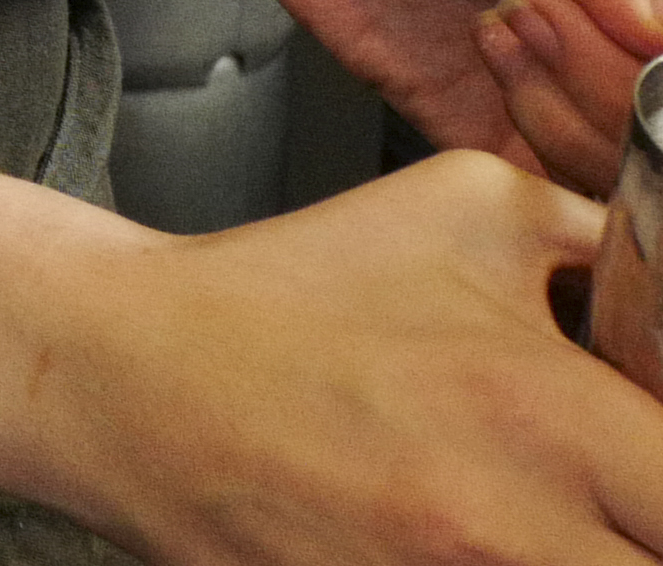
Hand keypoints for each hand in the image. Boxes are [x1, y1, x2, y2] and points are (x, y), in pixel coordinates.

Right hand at [21, 151, 662, 563]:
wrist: (126, 373)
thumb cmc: (291, 291)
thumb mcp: (466, 206)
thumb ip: (608, 241)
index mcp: (546, 408)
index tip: (656, 470)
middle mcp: (507, 524)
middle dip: (648, 534)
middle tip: (621, 504)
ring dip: (588, 558)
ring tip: (555, 524)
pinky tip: (478, 542)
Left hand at [228, 0, 662, 188]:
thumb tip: (658, 28)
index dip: (659, 69)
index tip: (616, 30)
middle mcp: (615, 34)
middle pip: (658, 126)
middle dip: (607, 84)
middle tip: (525, 9)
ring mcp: (552, 85)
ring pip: (608, 170)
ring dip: (559, 114)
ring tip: (492, 23)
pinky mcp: (475, 119)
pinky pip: (527, 188)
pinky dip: (514, 163)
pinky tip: (476, 67)